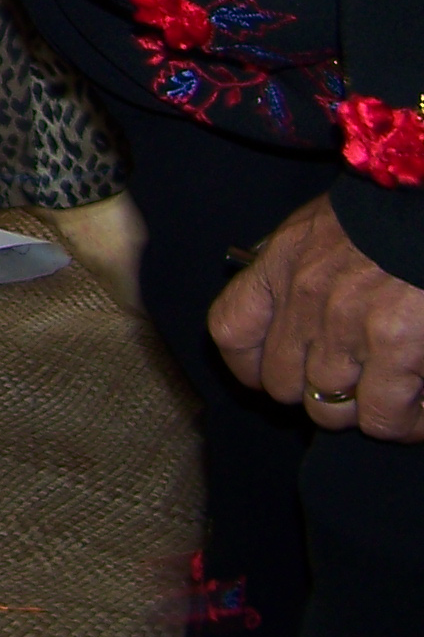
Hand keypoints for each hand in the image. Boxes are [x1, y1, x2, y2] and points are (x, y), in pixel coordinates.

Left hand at [210, 193, 423, 439]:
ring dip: (360, 413)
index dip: (247, 367)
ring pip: (330, 410)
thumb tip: (288, 305)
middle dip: (313, 395)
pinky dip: (403, 424)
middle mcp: (305, 300)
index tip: (265, 378)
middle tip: (350, 387)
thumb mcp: (322, 225)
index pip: (230, 331)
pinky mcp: (396, 351)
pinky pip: (384, 417)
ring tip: (390, 400)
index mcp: (281, 265)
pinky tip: (418, 413)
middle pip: (281, 384)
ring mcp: (347, 330)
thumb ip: (297, 267)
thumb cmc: (386, 212)